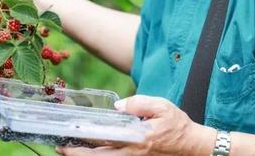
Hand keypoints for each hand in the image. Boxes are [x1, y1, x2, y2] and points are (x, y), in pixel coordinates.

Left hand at [55, 95, 215, 155]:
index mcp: (137, 139)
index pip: (105, 140)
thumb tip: (119, 106)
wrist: (194, 147)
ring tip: (69, 150)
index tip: (70, 134)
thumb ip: (139, 104)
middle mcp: (133, 153)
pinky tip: (91, 150)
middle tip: (60, 147)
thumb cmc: (178, 126)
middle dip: (78, 153)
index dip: (86, 139)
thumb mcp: (162, 106)